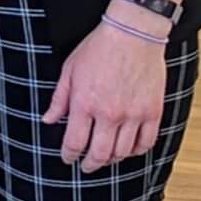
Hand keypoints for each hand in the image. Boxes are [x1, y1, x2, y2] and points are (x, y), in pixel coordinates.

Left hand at [43, 10, 168, 172]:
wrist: (133, 33)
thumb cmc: (99, 48)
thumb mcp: (69, 70)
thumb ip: (59, 99)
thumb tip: (48, 119)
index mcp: (85, 103)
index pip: (75, 142)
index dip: (69, 155)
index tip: (68, 158)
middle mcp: (110, 113)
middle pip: (99, 154)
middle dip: (90, 164)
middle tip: (86, 166)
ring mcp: (133, 114)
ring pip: (123, 152)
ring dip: (112, 159)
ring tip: (106, 158)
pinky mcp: (152, 111)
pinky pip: (146, 142)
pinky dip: (137, 151)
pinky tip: (129, 149)